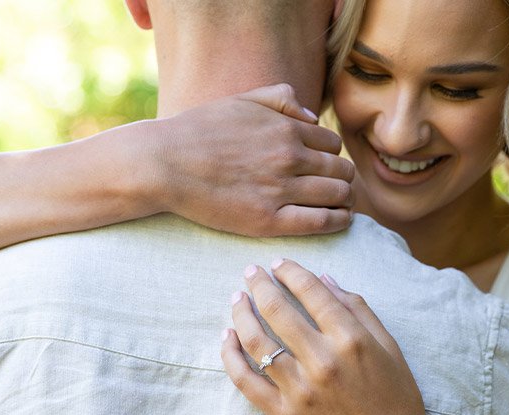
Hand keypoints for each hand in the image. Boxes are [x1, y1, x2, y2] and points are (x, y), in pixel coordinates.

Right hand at [154, 84, 355, 236]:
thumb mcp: (241, 100)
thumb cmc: (198, 131)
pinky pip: (321, 222)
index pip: (332, 143)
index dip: (331, 156)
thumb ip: (279, 99)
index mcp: (285, 128)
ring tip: (338, 205)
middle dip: (342, 178)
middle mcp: (289, 156)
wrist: (164, 163)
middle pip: (342, 169)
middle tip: (334, 188)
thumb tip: (311, 116)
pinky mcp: (268, 220)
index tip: (323, 167)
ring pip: (338, 194)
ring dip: (344, 200)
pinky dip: (338, 221)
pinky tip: (337, 220)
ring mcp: (280, 189)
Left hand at [220, 260, 453, 414]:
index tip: (278, 262)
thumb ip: (358, 309)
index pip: (311, 293)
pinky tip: (227, 337)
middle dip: (259, 284)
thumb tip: (326, 278)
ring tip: (236, 299)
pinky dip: (231, 356)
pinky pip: (246, 381)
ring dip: (241, 314)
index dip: (291, 272)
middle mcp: (323, 361)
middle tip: (250, 271)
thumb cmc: (397, 399)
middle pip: (278, 310)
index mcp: (352, 340)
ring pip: (256, 342)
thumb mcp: (389, 347)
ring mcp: (300, 390)